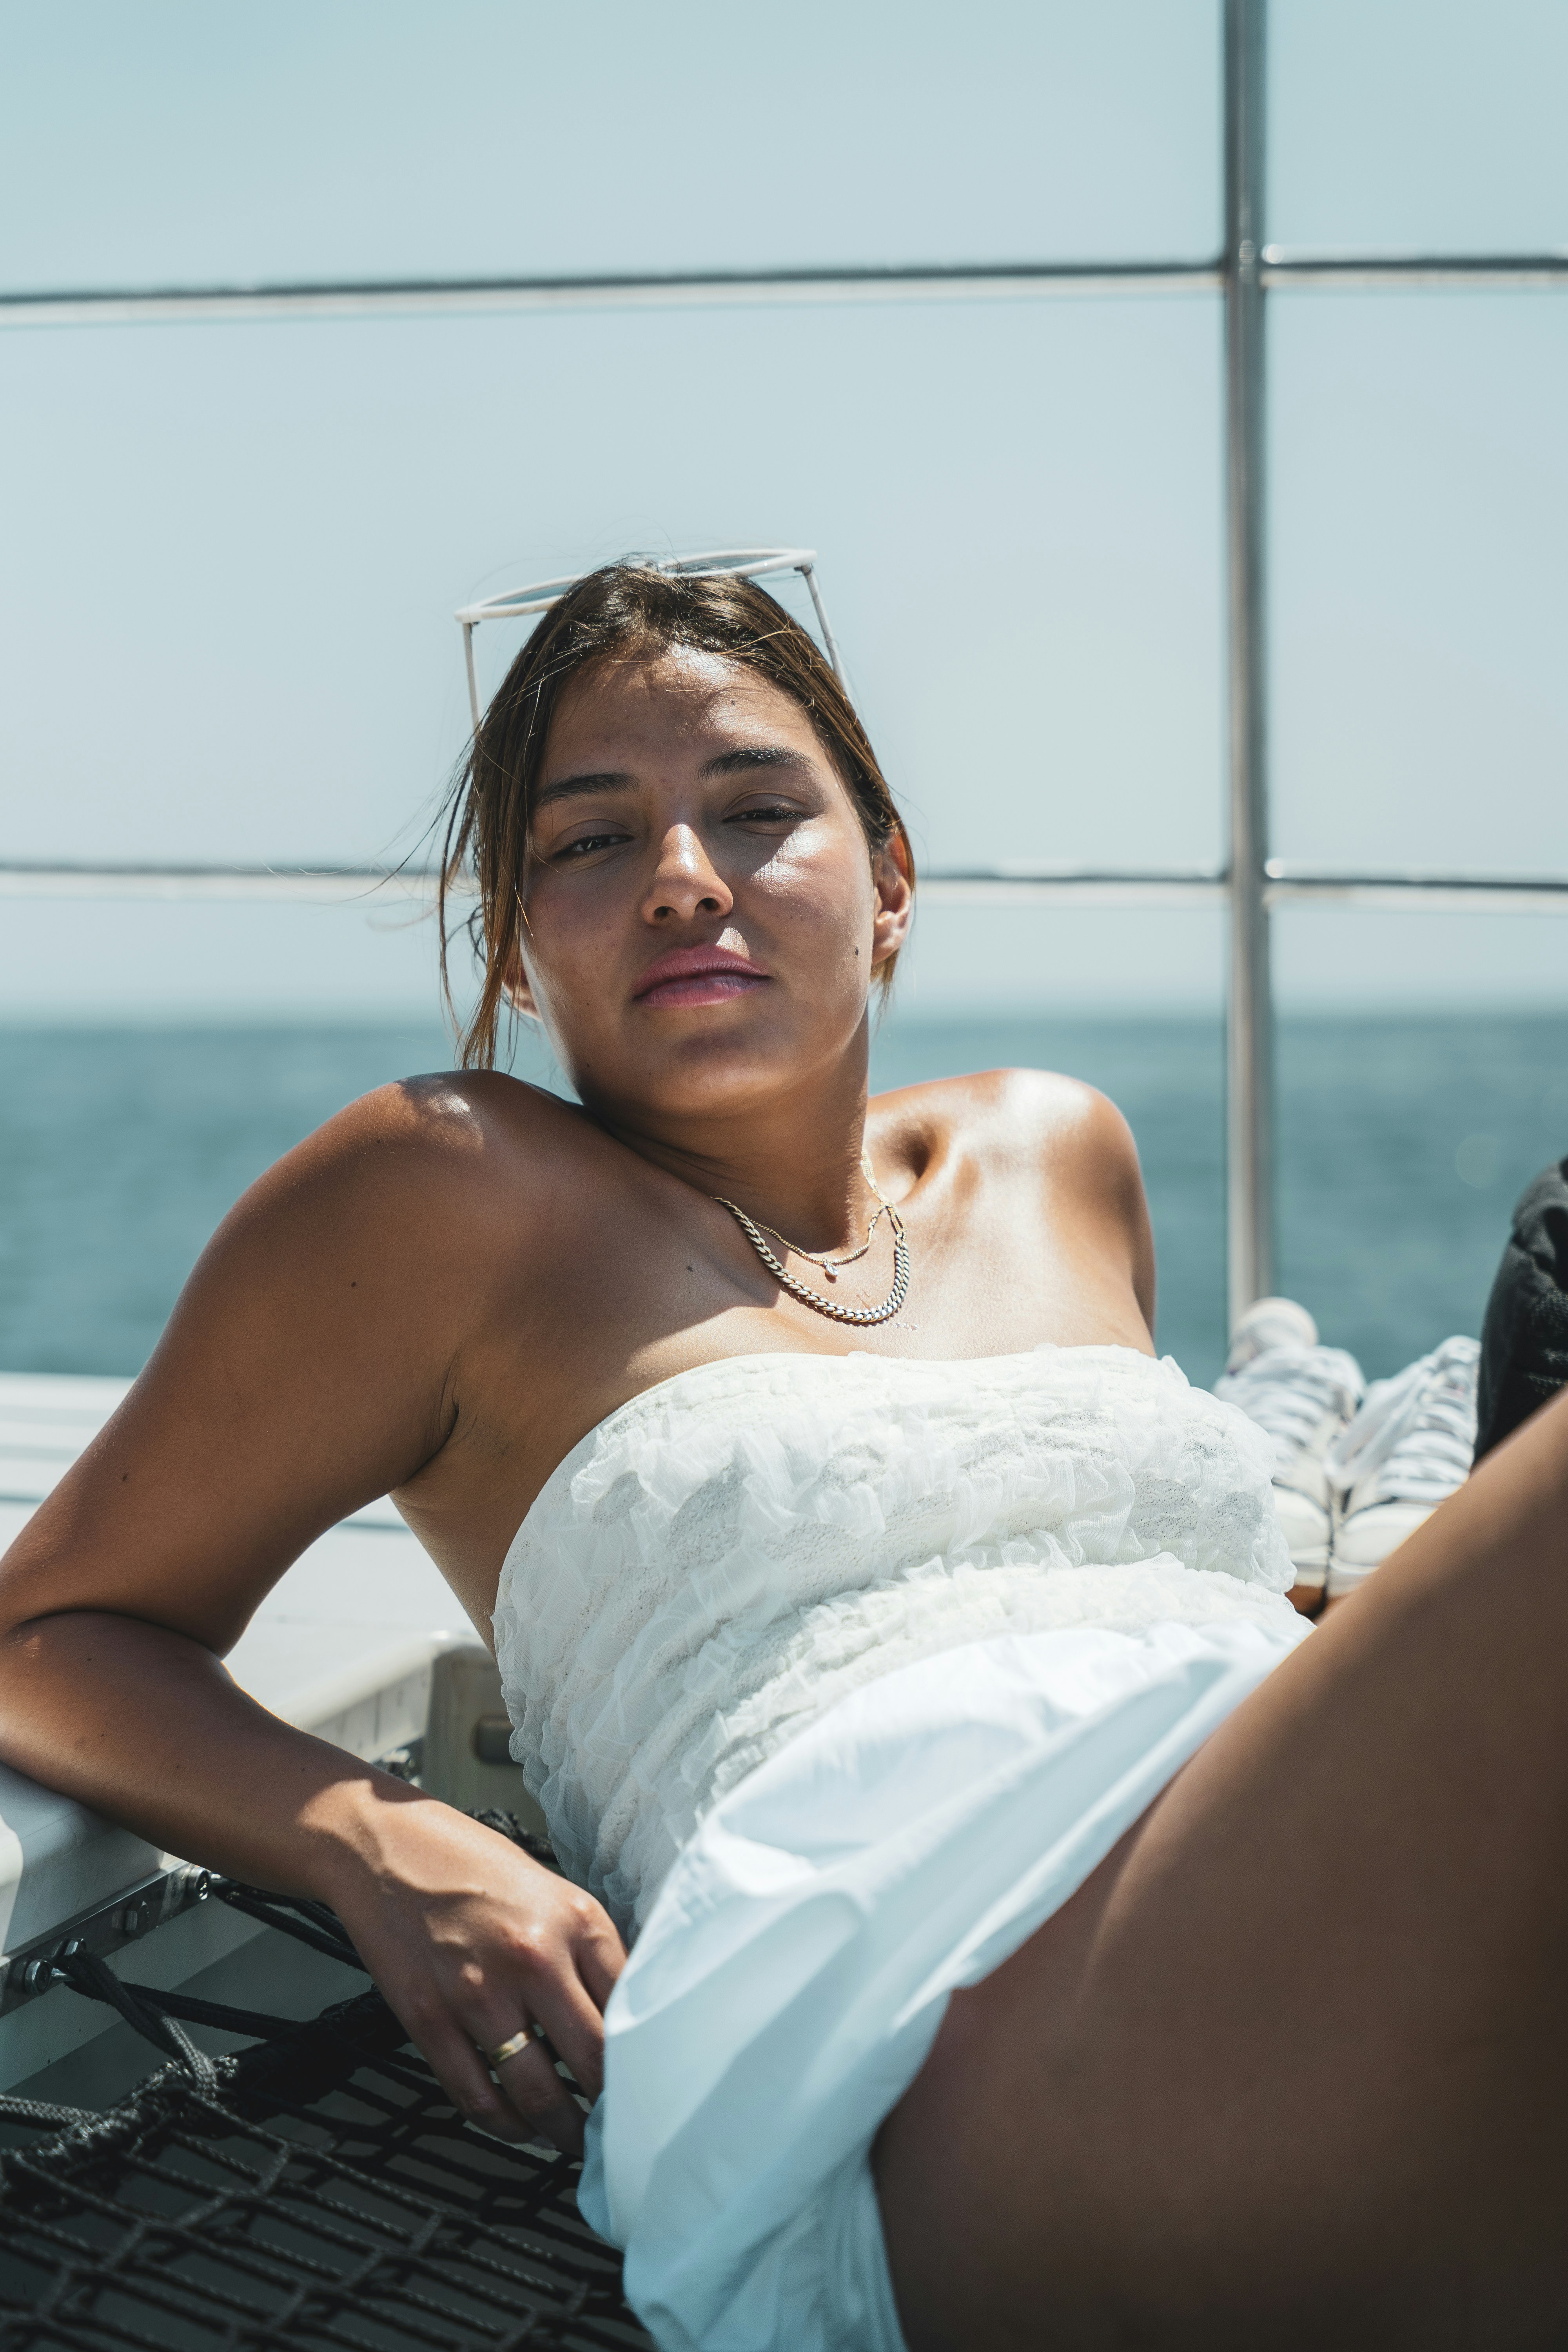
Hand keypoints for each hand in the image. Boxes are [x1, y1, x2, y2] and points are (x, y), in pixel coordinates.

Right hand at [320, 1795, 625, 2155]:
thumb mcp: (553, 1893)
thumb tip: (627, 2015)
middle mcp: (532, 1957)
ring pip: (536, 2093)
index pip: (631, 2007)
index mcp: (574, 1921)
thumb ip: (590, 1951)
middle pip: (591, 2060)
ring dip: (561, 2130)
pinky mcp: (429, 2020)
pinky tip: (518, 2126)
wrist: (385, 1849)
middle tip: (619, 2128)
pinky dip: (503, 2125)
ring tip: (572, 2139)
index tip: (650, 2083)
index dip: (646, 2057)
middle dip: (610, 2107)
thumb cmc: (474, 1867)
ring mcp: (477, 1993)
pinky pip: (476, 2096)